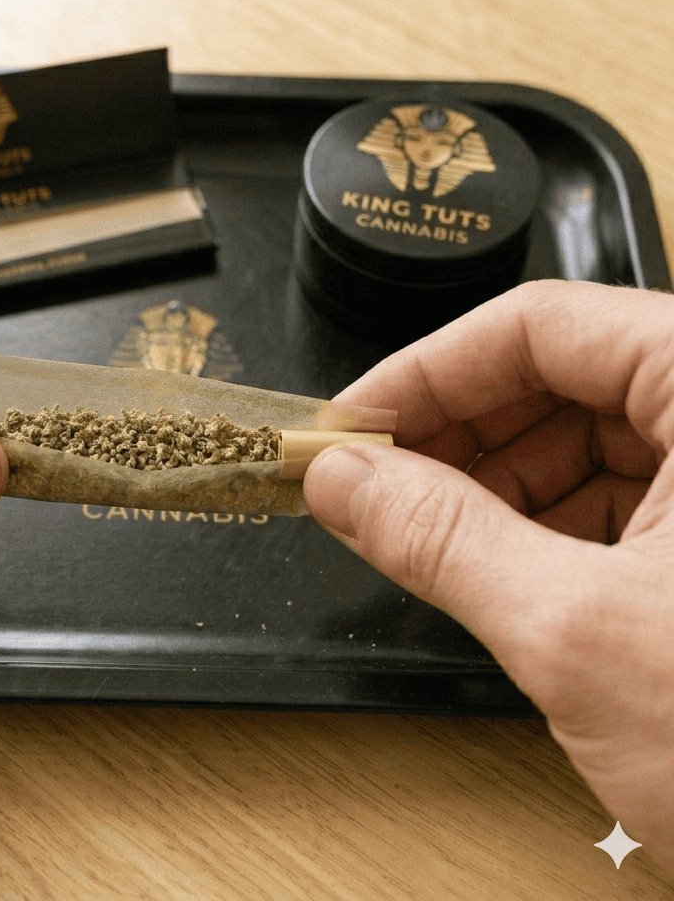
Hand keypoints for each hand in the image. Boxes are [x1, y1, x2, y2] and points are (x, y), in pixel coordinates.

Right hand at [303, 280, 673, 871]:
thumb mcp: (580, 634)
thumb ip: (441, 540)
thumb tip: (343, 480)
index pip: (541, 326)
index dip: (426, 373)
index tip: (351, 425)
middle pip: (560, 380)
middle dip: (454, 436)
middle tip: (371, 487)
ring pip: (584, 444)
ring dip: (491, 488)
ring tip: (423, 537)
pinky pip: (617, 501)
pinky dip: (541, 529)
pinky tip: (495, 570)